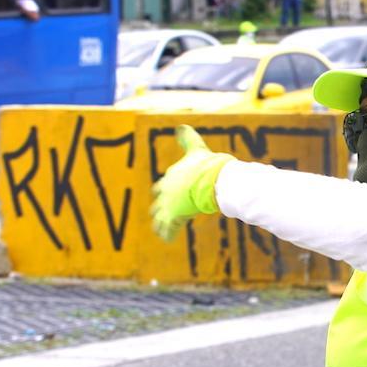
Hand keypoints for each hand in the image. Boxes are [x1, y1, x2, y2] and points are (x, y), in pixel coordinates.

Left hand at [150, 125, 233, 241]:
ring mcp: (169, 206)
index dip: (162, 190)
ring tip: (160, 231)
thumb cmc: (204, 165)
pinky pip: (168, 230)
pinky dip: (167, 235)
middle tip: (158, 214)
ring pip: (160, 219)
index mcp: (170, 177)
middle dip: (159, 209)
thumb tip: (181, 126)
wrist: (209, 179)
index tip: (160, 193)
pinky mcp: (174, 218)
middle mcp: (166, 192)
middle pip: (158, 204)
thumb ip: (188, 139)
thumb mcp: (196, 149)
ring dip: (160, 225)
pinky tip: (167, 240)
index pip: (161, 186)